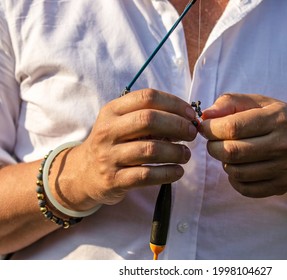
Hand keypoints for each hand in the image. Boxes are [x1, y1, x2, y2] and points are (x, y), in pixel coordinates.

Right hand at [55, 89, 197, 208]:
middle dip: (178, 125)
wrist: (84, 173)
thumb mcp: (122, 124)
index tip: (190, 114)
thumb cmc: (113, 144)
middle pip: (149, 120)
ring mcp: (109, 156)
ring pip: (150, 149)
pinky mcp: (113, 180)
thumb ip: (149, 118)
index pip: (147, 97)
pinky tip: (178, 171)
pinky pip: (146, 175)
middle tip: (192, 134)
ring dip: (176, 152)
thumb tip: (187, 119)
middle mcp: (108, 131)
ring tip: (186, 154)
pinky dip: (168, 173)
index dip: (174, 103)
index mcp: (112, 111)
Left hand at [200, 93, 286, 197]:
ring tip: (230, 152)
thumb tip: (205, 115)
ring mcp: (283, 168)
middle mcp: (282, 144)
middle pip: (231, 152)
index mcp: (277, 119)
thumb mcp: (263, 103)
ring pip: (235, 172)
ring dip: (224, 162)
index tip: (206, 127)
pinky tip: (239, 167)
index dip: (210, 128)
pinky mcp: (281, 186)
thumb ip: (232, 103)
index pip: (232, 127)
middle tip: (215, 141)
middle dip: (213, 146)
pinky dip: (234, 179)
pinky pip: (245, 188)